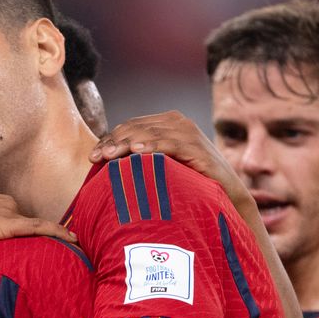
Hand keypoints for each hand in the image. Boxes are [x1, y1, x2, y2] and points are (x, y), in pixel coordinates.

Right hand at [0, 191, 75, 242]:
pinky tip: (73, 241)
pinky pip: (40, 228)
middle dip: (51, 236)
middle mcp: (6, 204)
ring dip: (61, 236)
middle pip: (33, 223)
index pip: (22, 219)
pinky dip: (59, 233)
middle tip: (73, 250)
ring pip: (41, 225)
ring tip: (80, 248)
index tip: (56, 241)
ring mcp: (8, 212)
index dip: (39, 231)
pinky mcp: (8, 225)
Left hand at [88, 111, 250, 209]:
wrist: (226, 195)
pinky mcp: (197, 147)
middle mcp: (177, 122)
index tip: (92, 157)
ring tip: (109, 156)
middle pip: (136, 127)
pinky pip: (170, 144)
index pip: (130, 126)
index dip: (109, 139)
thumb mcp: (161, 166)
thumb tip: (107, 163)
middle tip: (95, 158)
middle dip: (113, 142)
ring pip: (149, 133)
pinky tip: (137, 151)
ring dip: (126, 144)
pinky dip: (152, 145)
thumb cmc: (190, 182)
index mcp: (166, 122)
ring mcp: (188, 132)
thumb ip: (141, 158)